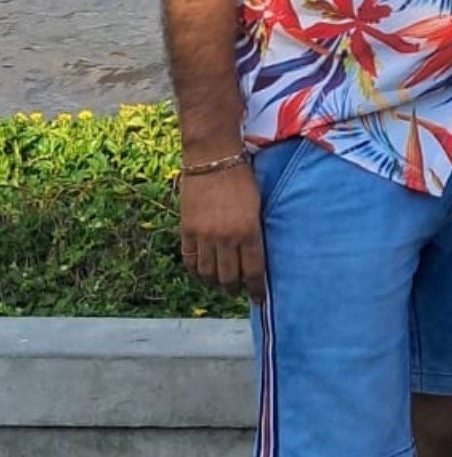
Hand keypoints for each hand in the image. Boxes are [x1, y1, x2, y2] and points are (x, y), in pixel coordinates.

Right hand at [179, 164, 264, 301]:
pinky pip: (190, 259)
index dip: (256, 289)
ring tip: (220, 285)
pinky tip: (201, 273)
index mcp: (248, 231)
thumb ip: (254, 231)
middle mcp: (226, 237)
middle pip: (229, 277)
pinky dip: (195, 270)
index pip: (253, 271)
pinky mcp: (187, 229)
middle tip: (238, 292)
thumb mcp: (258, 205)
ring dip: (215, 283)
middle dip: (235, 289)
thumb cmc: (242, 177)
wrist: (213, 157)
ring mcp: (204, 234)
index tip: (259, 299)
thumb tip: (253, 255)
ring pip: (208, 272)